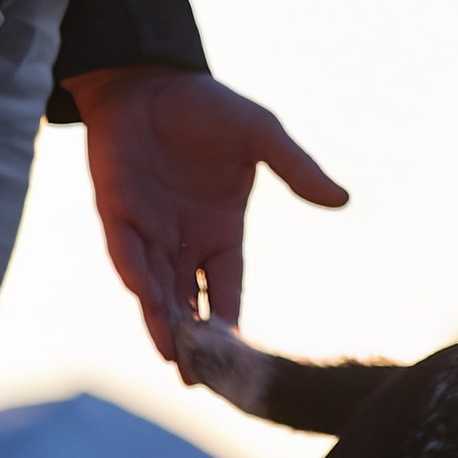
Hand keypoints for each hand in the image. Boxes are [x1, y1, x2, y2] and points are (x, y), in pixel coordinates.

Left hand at [64, 67, 346, 363]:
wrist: (149, 78)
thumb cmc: (206, 107)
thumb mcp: (261, 136)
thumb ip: (295, 168)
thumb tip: (341, 200)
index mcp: (221, 233)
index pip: (229, 290)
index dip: (231, 322)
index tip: (238, 358)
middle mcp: (184, 240)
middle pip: (190, 301)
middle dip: (192, 339)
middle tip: (199, 380)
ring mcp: (148, 228)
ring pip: (155, 286)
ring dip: (161, 320)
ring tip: (172, 356)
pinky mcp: (115, 209)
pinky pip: (124, 250)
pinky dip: (134, 272)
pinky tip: (145, 295)